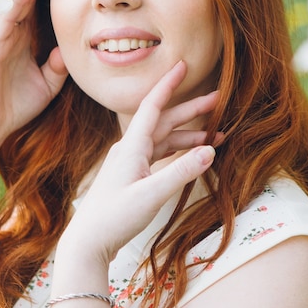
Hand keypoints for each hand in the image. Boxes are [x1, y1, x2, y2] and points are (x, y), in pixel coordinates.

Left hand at [60, 61, 218, 264]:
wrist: (88, 242)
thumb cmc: (114, 218)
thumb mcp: (151, 195)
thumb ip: (181, 172)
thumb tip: (211, 150)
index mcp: (131, 146)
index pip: (153, 106)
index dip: (168, 84)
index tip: (182, 65)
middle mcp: (130, 149)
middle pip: (164, 120)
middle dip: (192, 109)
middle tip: (219, 100)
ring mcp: (130, 162)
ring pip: (164, 138)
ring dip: (190, 134)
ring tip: (219, 134)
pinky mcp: (132, 176)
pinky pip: (159, 154)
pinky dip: (178, 151)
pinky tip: (193, 154)